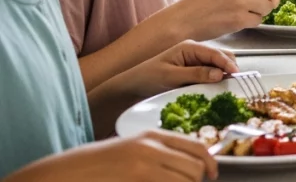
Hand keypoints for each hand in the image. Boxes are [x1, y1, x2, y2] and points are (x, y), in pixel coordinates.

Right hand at [9, 131, 217, 181]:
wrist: (66, 173)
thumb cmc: (97, 165)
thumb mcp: (131, 150)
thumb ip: (158, 153)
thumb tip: (189, 166)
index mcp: (151, 136)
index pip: (196, 146)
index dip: (210, 163)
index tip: (212, 174)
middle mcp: (151, 148)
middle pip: (194, 168)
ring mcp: (143, 166)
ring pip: (185, 181)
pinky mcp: (137, 178)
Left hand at [115, 40, 238, 98]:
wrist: (132, 86)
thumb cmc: (147, 78)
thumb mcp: (171, 76)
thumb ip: (196, 74)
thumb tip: (220, 74)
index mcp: (190, 47)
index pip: (215, 53)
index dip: (228, 63)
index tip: (237, 74)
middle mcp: (195, 52)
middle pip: (221, 57)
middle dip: (230, 68)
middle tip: (236, 83)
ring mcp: (196, 61)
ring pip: (219, 66)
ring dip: (224, 75)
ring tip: (228, 87)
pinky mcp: (195, 72)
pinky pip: (211, 74)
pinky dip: (217, 80)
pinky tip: (218, 88)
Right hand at [176, 0, 292, 40]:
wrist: (183, 19)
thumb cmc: (204, 2)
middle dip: (273, 0)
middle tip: (264, 6)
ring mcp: (239, 1)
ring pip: (267, 6)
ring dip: (262, 12)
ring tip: (247, 13)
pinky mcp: (237, 18)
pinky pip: (258, 20)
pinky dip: (253, 22)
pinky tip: (239, 21)